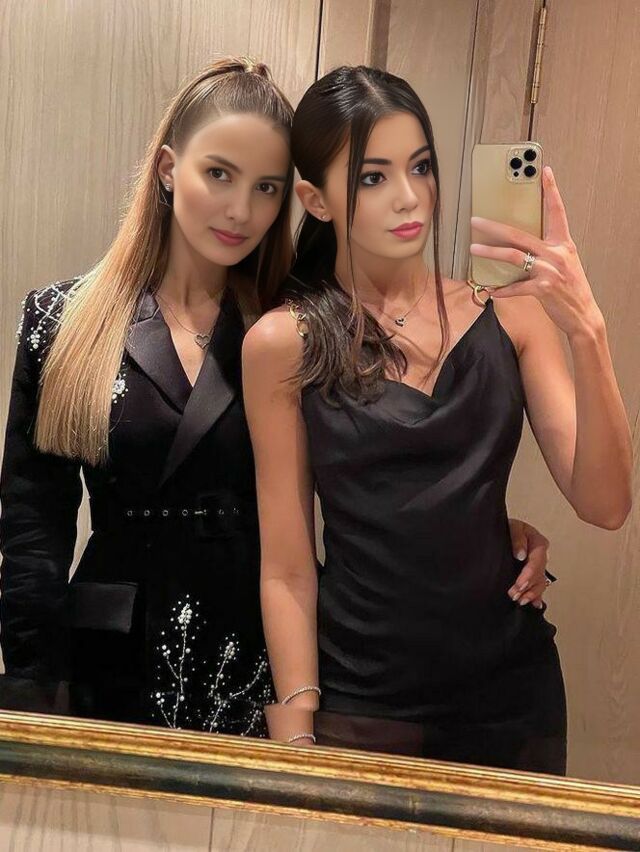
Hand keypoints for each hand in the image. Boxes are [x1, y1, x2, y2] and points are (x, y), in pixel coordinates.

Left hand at [470, 166, 603, 337]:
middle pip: (520, 234)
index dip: (551, 191)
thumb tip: (520, 245)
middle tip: (476, 221)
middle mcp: (556, 253)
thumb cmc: (570, 288)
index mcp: (563, 243)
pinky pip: (516, 287)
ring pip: (513, 256)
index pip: (557, 212)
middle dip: (494, 227)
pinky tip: (492, 290)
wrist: (583, 314)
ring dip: (490, 253)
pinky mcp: (543, 288)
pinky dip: (502, 290)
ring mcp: (549, 270)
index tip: (544, 171)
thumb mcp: (564, 263)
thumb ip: (546, 251)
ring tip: (473, 250)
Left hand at [507, 517, 551, 607]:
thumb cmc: (508, 527)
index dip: (529, 575)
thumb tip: (521, 555)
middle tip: (515, 595)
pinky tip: (535, 604)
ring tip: (521, 601)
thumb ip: (517, 538)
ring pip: (540, 582)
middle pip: (539, 574)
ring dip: (531, 593)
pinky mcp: (532, 572)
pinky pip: (537, 585)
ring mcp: (537, 565)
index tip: (519, 585)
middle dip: (528, 587)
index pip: (536, 561)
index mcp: (538, 542)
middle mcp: (540, 555)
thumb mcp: (512, 526)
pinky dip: (536, 595)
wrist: (502, 529)